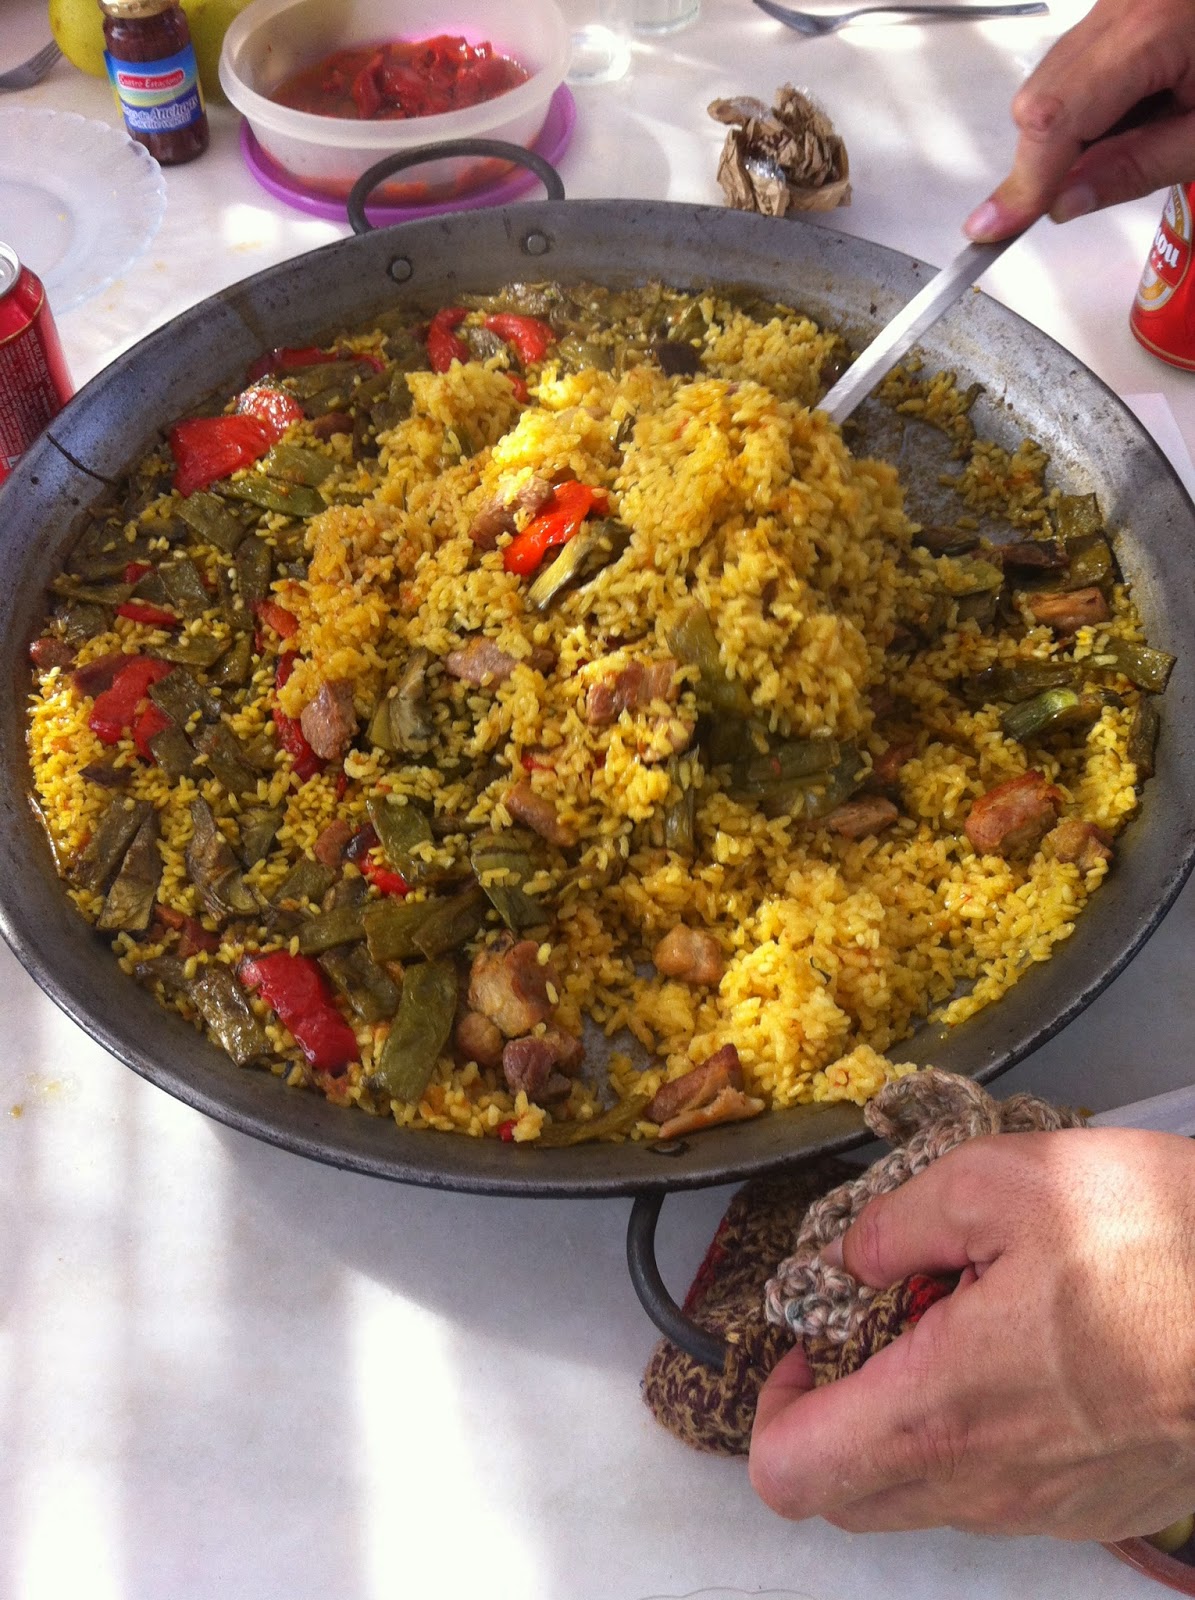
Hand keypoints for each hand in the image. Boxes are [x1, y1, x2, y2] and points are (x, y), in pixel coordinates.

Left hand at [748, 1128, 1194, 1537]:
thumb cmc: (1163, 1244)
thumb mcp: (1006, 1179)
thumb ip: (899, 1220)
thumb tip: (852, 1257)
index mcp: (942, 1410)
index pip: (792, 1472)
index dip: (773, 1407)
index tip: (808, 1343)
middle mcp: (988, 1485)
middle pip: (849, 1495)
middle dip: (833, 1415)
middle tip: (873, 1328)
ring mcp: (1049, 1507)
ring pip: (926, 1496)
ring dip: (910, 1422)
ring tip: (960, 1323)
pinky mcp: (1098, 1505)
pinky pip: (1002, 1492)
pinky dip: (980, 1435)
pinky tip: (1025, 1351)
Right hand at [964, 0, 1194, 240]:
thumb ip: (1136, 167)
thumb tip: (1063, 203)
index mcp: (1151, 29)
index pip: (1054, 118)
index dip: (1022, 181)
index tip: (993, 228)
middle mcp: (1122, 3)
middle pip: (1041, 97)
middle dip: (1045, 159)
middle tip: (1078, 197)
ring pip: (1053, 81)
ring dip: (1072, 132)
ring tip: (1141, 137)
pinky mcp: (1121, 3)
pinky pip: (1079, 62)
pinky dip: (1090, 104)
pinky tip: (1138, 113)